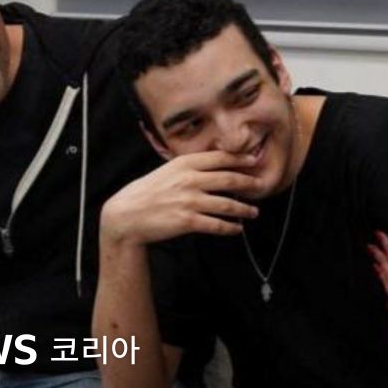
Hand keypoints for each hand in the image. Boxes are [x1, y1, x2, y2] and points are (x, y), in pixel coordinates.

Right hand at [100, 150, 262, 244]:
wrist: (127, 214)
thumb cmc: (148, 191)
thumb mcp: (168, 170)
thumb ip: (190, 166)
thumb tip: (216, 164)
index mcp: (185, 163)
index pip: (220, 158)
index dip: (240, 159)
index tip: (254, 161)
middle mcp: (189, 180)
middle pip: (228, 179)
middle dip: (248, 182)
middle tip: (261, 185)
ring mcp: (189, 201)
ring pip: (227, 204)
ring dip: (244, 209)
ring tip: (253, 212)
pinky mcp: (187, 221)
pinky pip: (216, 225)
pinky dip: (230, 227)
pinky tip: (237, 228)